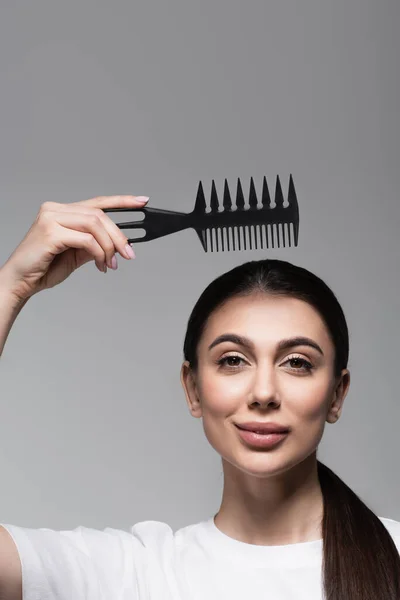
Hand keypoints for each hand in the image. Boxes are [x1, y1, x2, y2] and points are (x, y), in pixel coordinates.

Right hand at [0, 194, 148, 302]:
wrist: (21, 282)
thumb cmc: (44, 267)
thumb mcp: (77, 254)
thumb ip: (95, 245)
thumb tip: (119, 244)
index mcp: (62, 211)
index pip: (98, 202)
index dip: (122, 201)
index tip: (142, 201)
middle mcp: (55, 209)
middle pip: (99, 215)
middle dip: (119, 236)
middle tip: (129, 254)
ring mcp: (51, 217)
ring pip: (95, 225)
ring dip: (109, 247)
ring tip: (111, 264)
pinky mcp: (50, 231)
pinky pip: (86, 239)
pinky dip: (98, 253)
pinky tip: (100, 266)